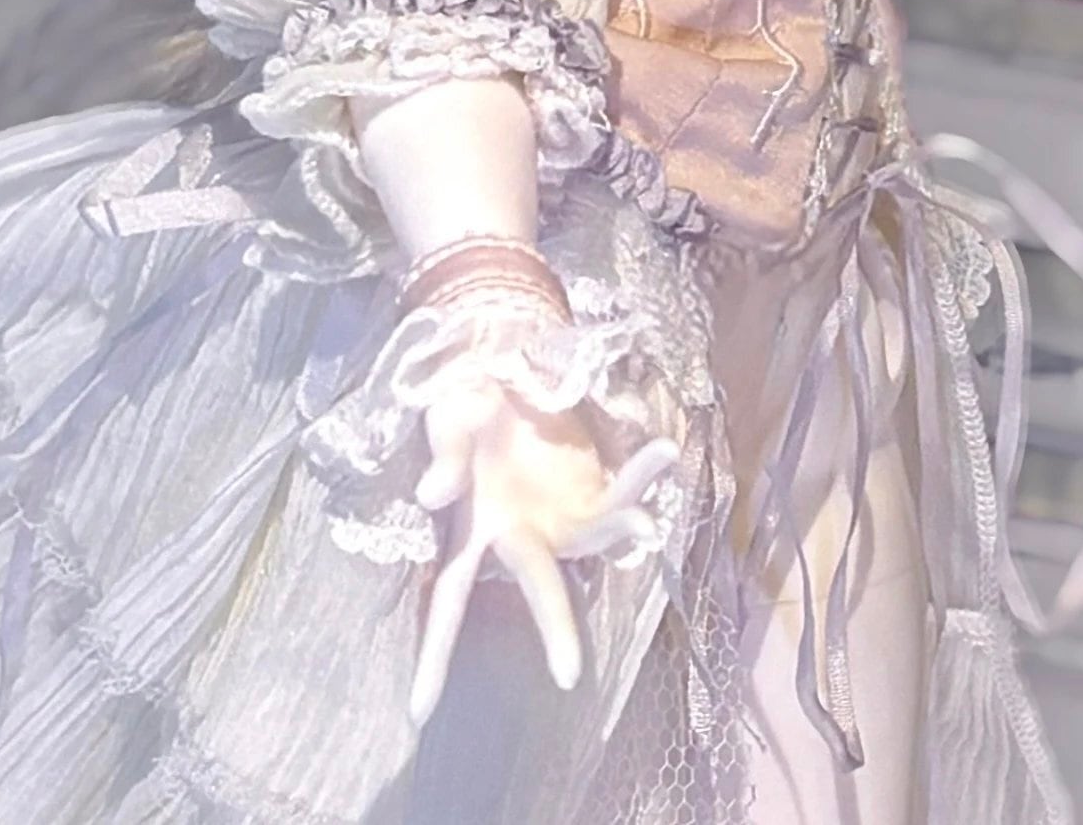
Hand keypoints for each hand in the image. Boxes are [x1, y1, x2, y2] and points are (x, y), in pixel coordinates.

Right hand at [406, 375, 679, 725]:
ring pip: (596, 538)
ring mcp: (563, 517)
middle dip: (554, 627)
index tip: (419, 714)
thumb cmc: (466, 404)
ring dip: (621, 526)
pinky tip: (663, 454)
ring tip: (646, 523)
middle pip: (538, 585)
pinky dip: (641, 476)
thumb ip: (442, 457)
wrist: (509, 368)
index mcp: (475, 530)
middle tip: (567, 676)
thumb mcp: (446, 420)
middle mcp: (523, 535)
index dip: (434, 655)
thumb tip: (432, 494)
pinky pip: (621, 491)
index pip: (448, 599)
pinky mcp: (594, 491)